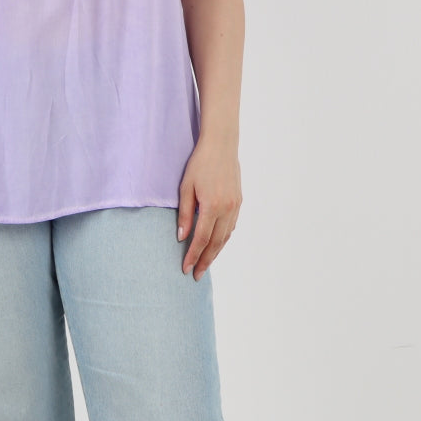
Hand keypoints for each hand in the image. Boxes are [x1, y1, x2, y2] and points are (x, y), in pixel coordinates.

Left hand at [176, 134, 241, 279]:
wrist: (221, 145)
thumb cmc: (199, 164)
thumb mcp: (186, 188)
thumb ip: (185, 214)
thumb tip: (181, 237)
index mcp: (212, 206)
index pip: (201, 239)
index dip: (192, 256)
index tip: (185, 269)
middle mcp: (227, 209)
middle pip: (216, 243)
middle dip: (205, 261)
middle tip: (196, 275)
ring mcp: (235, 206)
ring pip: (225, 237)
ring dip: (215, 253)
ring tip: (205, 264)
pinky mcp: (239, 202)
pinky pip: (231, 227)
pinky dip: (223, 239)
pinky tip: (216, 245)